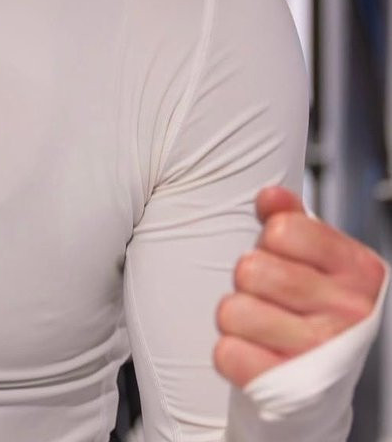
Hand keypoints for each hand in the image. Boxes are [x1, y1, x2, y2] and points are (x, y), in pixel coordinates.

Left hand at [214, 186, 385, 386]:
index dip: (270, 240)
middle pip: (251, 269)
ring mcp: (322, 352)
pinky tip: (255, 351)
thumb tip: (270, 197)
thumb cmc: (318, 309)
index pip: (282, 230)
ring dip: (238, 316)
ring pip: (233, 311)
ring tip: (263, 324)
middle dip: (250, 279)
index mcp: (357, 269)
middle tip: (270, 295)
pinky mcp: (291, 388)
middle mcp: (348, 310)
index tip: (284, 257)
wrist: (328, 379)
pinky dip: (232, 353)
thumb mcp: (318, 257)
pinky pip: (227, 353)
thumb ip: (291, 219)